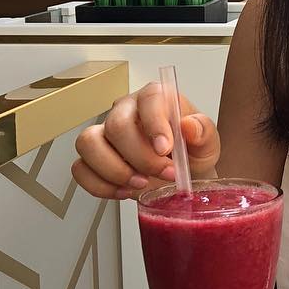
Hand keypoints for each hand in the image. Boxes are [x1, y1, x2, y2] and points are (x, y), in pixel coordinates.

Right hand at [73, 82, 220, 198]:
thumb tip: (189, 125)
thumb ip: (203, 131)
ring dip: (114, 170)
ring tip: (140, 183)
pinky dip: (101, 185)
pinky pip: (80, 168)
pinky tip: (124, 190)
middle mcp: (127, 111)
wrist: (183, 178)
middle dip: (140, 157)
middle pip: (117, 125)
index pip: (149, 97)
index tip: (165, 148)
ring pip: (89, 143)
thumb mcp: (208, 144)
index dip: (154, 123)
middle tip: (163, 173)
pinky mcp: (93, 158)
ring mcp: (106, 133)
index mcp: (156, 99)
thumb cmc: (192, 154)